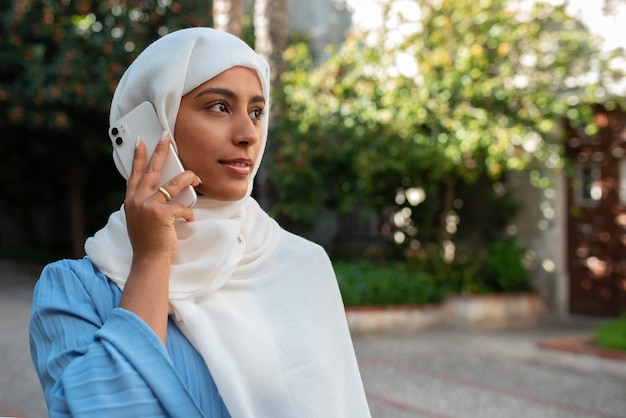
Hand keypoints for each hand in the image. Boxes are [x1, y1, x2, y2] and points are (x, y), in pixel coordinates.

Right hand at [120, 132, 200, 342]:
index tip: (140, 141)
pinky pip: (181, 207)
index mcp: (131, 201)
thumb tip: (165, 190)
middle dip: (160, 152)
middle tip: (167, 137)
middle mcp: (136, 201)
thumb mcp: (143, 219)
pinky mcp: (161, 214)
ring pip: (172, 185)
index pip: (134, 174)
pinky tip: (190, 221)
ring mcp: (147, 206)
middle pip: (151, 170)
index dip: (137, 157)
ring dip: (187, 179)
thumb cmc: (149, 242)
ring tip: (196, 177)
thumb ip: (148, 204)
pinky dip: (189, 214)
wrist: (149, 261)